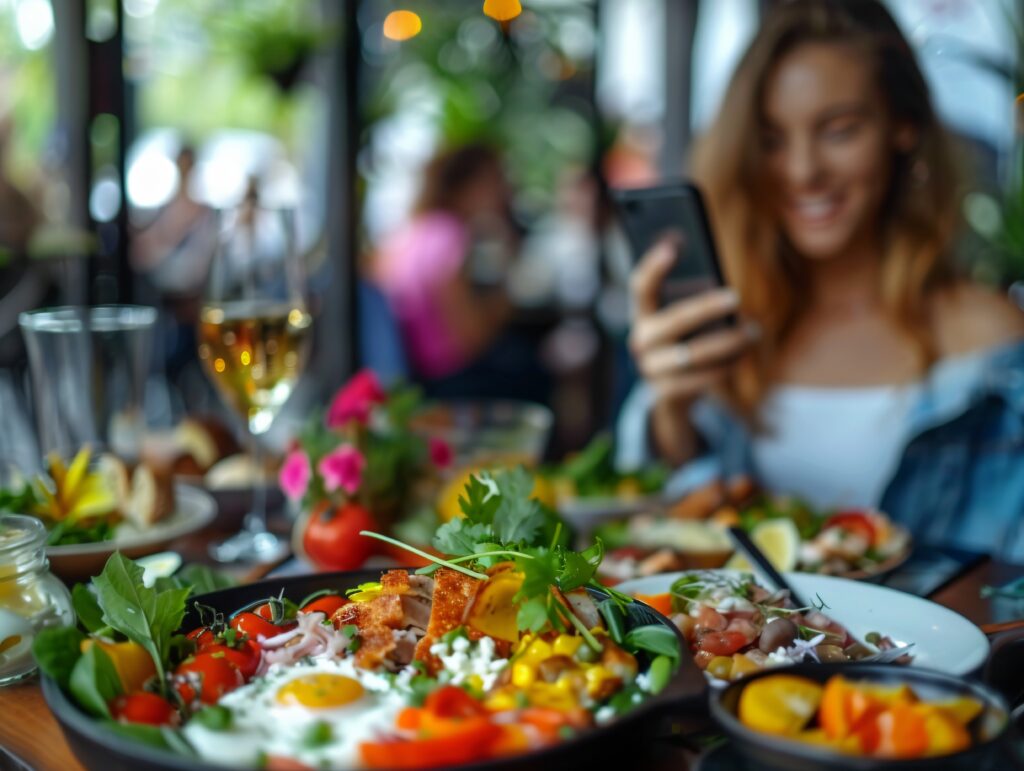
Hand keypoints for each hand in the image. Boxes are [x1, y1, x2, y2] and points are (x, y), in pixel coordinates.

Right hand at [629, 238, 754, 404]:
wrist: (669, 394)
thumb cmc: (683, 343)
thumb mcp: (682, 321)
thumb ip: (692, 301)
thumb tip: (721, 286)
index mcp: (642, 315)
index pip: (641, 287)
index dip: (654, 266)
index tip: (674, 244)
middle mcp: (640, 340)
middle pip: (674, 320)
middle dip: (706, 308)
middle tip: (735, 298)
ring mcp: (650, 369)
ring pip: (692, 354)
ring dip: (728, 342)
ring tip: (753, 332)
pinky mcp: (665, 393)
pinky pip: (702, 378)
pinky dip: (726, 366)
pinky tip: (742, 355)